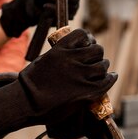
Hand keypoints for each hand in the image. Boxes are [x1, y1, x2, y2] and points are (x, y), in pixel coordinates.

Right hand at [0, 29, 116, 138]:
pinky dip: (110, 78)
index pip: (83, 35)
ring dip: (102, 67)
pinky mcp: (86, 92)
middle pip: (96, 50)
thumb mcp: (43, 60)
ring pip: (102, 65)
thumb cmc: (30, 84)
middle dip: (96, 55)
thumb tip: (69, 53)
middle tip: (95, 60)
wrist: (26, 103)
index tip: (89, 43)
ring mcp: (80, 76)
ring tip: (102, 71)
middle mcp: (72, 60)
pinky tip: (111, 77)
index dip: (89, 39)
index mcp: (60, 50)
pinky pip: (106, 81)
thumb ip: (58, 55)